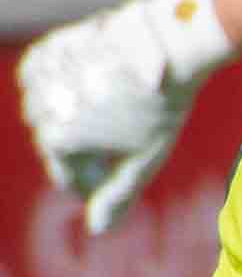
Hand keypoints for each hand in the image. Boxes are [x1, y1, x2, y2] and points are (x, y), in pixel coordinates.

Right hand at [20, 0, 229, 237]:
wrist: (166, 46)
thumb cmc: (161, 108)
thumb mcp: (145, 160)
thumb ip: (118, 195)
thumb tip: (97, 230)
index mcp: (58, 141)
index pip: (69, 177)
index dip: (96, 180)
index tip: (119, 171)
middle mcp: (39, 110)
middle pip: (56, 144)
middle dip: (83, 149)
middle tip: (118, 138)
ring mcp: (39, 79)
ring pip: (45, 112)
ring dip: (69, 117)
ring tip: (107, 111)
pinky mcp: (45, 51)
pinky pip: (40, 79)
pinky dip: (57, 87)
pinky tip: (85, 86)